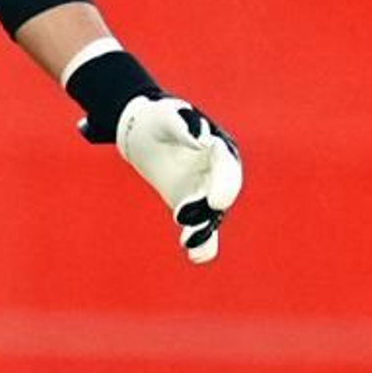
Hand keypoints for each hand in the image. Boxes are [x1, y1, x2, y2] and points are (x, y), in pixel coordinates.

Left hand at [117, 95, 242, 263]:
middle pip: (223, 191)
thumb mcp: (165, 116)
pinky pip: (203, 229)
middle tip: (197, 217)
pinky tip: (194, 256)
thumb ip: (183, 125)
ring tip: (189, 244)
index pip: (226, 165)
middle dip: (214, 206)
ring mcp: (207, 191)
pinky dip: (202, 244)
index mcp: (219, 146)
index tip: (216, 201)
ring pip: (212, 214)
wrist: (145, 134)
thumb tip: (200, 139)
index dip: (225, 183)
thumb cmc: (158, 120)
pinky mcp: (194, 207)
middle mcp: (219, 171)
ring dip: (204, 230)